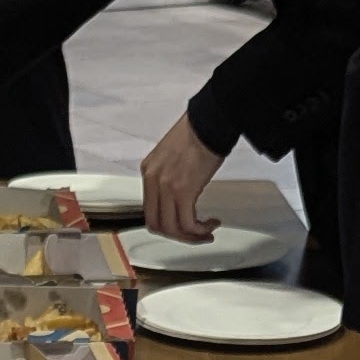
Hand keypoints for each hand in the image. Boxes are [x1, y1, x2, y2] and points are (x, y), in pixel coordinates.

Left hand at [141, 115, 227, 241]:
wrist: (209, 123)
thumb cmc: (198, 133)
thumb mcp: (173, 157)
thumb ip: (170, 176)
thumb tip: (179, 196)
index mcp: (149, 171)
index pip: (149, 210)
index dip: (166, 223)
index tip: (181, 225)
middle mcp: (153, 180)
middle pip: (156, 224)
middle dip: (177, 236)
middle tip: (193, 235)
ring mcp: (166, 187)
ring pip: (171, 228)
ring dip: (190, 236)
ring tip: (205, 232)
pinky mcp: (183, 191)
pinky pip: (187, 223)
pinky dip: (199, 230)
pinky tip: (210, 225)